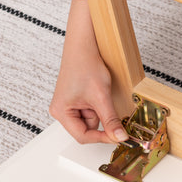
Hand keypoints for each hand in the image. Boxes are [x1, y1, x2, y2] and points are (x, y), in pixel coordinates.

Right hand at [49, 0, 128, 143]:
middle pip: (87, 129)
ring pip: (91, 120)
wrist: (84, 44)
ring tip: (103, 95)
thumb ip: (110, 119)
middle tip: (114, 114)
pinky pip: (92, 110)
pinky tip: (101, 93)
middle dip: (102, 121)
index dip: (102, 137)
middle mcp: (62, 110)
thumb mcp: (101, 96)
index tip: (118, 135)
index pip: (83, 136)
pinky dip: (100, 106)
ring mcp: (69, 105)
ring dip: (102, 112)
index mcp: (61, 112)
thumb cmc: (85, 64)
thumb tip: (119, 136)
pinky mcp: (77, 100)